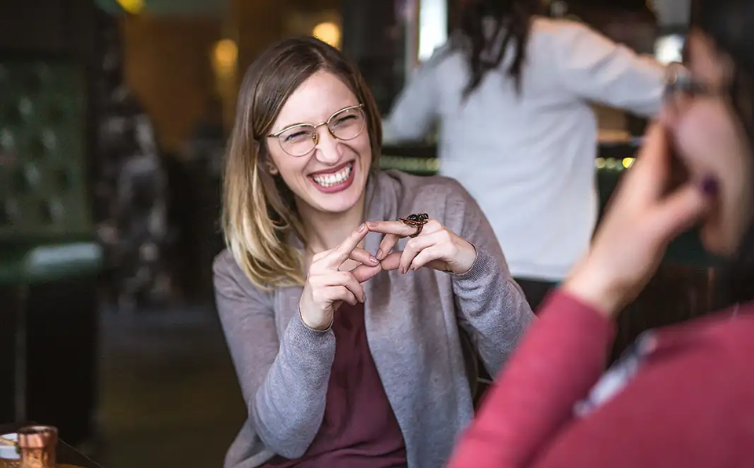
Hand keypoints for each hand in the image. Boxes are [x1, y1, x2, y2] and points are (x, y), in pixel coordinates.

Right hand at [299, 224, 382, 329]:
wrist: (311, 319)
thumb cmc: (329, 298)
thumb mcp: (345, 284)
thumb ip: (359, 274)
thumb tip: (377, 265)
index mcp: (321, 260)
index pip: (341, 246)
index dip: (355, 236)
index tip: (366, 226)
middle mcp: (316, 266)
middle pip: (344, 254)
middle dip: (363, 257)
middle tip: (377, 265)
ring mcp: (316, 279)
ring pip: (347, 277)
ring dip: (358, 289)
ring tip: (360, 297)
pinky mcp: (318, 293)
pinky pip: (343, 291)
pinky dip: (352, 297)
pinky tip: (351, 302)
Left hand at [367, 218, 476, 274]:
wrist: (469, 261)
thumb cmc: (443, 257)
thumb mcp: (419, 258)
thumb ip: (401, 258)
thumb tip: (381, 263)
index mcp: (423, 225)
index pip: (399, 225)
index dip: (384, 232)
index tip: (370, 236)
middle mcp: (431, 225)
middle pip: (402, 229)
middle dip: (386, 241)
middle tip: (378, 256)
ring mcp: (440, 234)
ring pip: (412, 245)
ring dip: (404, 260)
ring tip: (403, 270)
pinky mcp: (447, 246)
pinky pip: (425, 254)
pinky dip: (416, 262)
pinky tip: (414, 268)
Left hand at [563, 123, 711, 317]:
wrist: (605, 282)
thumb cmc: (621, 253)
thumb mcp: (654, 228)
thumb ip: (683, 205)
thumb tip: (714, 180)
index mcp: (645, 175)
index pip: (662, 131)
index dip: (681, 110)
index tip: (706, 93)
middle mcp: (650, 179)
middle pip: (677, 145)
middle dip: (699, 131)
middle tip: (729, 119)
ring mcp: (656, 195)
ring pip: (684, 165)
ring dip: (702, 155)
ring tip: (730, 144)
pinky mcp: (662, 212)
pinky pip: (686, 187)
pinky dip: (701, 181)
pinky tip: (718, 182)